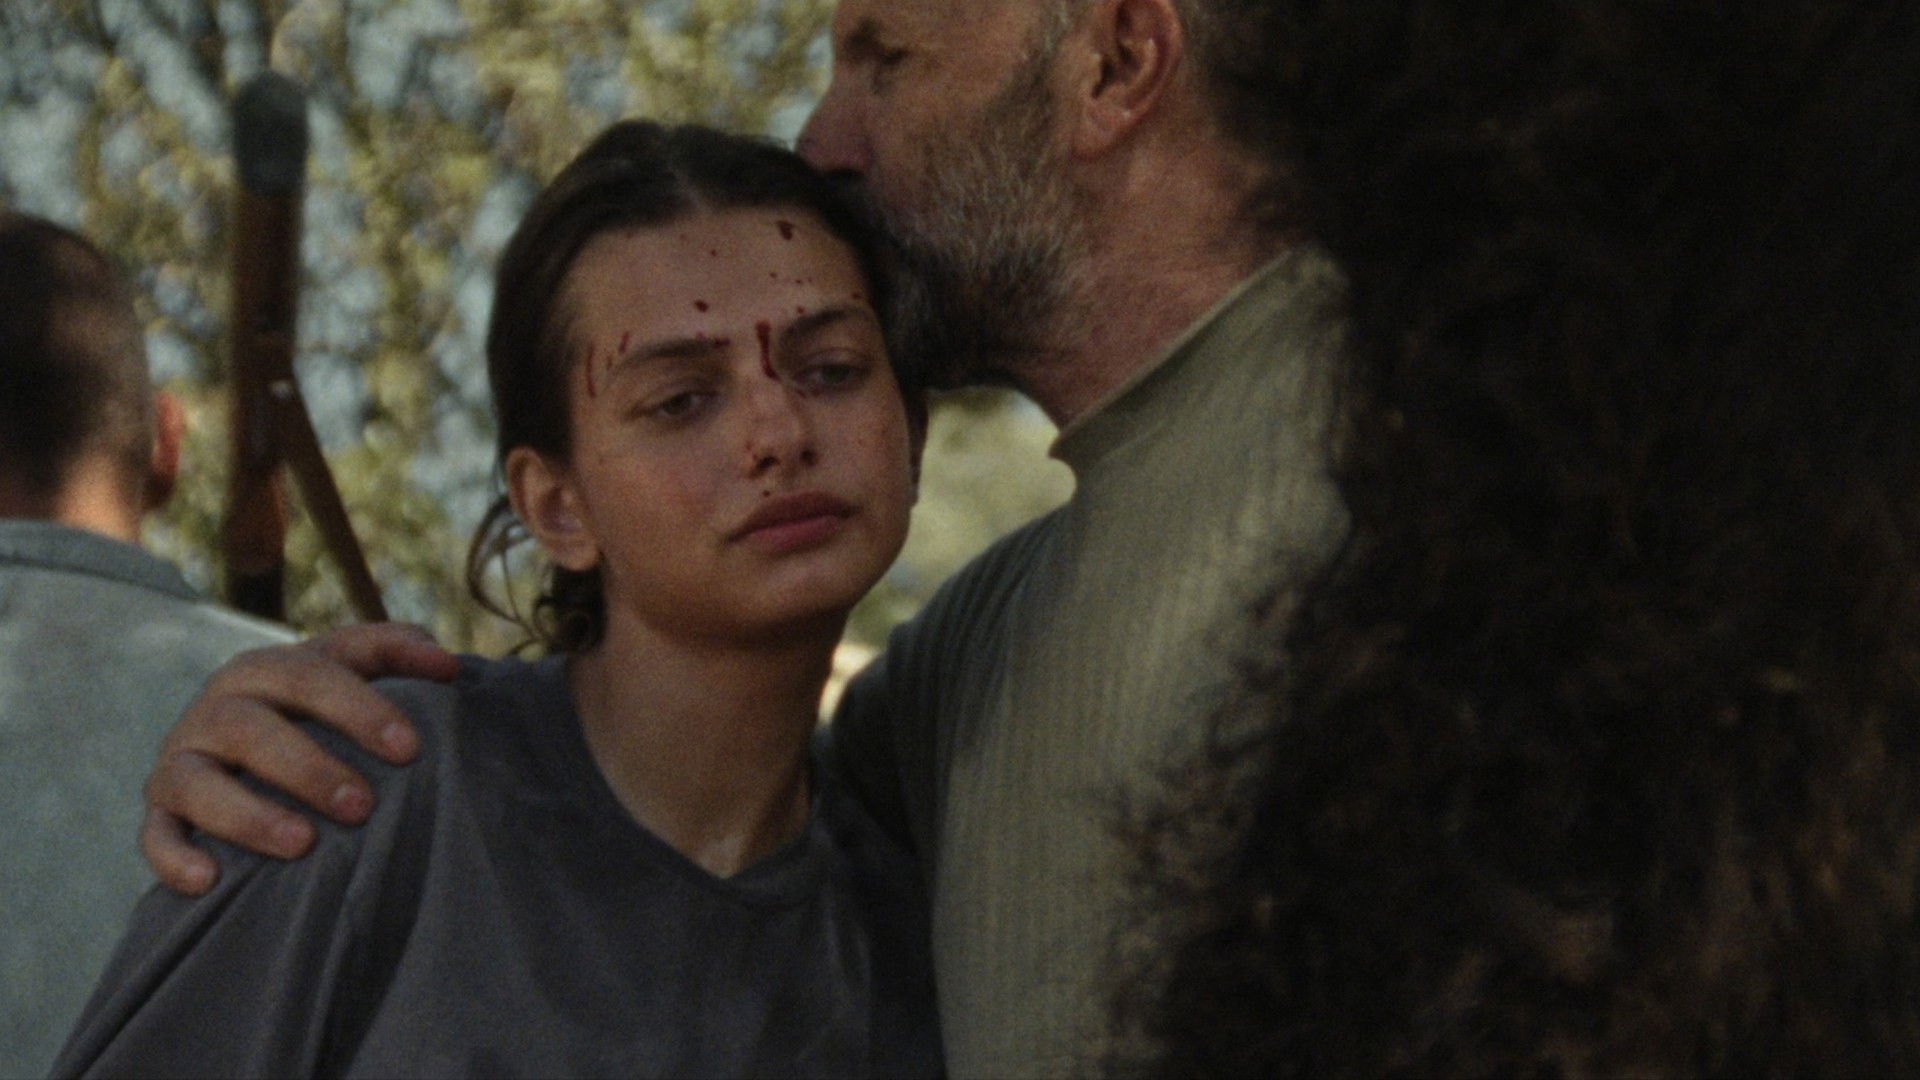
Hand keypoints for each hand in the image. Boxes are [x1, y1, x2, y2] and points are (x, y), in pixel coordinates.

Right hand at [141, 622, 460, 894]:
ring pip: (196, 781)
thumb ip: (396, 653)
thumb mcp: (352, 671)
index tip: (409, 749)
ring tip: (303, 844)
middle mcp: (218, 707)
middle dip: (308, 767)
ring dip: (247, 814)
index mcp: (269, 667)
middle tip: (362, 807)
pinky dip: (175, 857)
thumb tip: (448, 666)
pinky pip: (155, 835)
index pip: (311, 674)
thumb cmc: (319, 710)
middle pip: (250, 727)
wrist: (248, 747)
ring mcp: (182, 758)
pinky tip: (210, 879)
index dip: (359, 708)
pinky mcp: (162, 810)